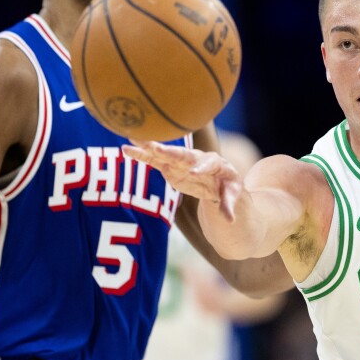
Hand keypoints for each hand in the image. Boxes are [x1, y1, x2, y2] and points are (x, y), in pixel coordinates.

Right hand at [122, 140, 241, 220]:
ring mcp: (181, 162)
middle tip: (156, 148)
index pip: (208, 163)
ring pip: (165, 154)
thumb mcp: (232, 194)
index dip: (200, 168)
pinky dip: (142, 155)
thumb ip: (228, 205)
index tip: (193, 173)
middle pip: (184, 154)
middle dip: (171, 152)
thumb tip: (230, 220)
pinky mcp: (170, 167)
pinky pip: (155, 160)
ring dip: (150, 148)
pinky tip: (127, 149)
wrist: (218, 178)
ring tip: (133, 139)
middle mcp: (197, 158)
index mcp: (215, 163)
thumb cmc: (227, 185)